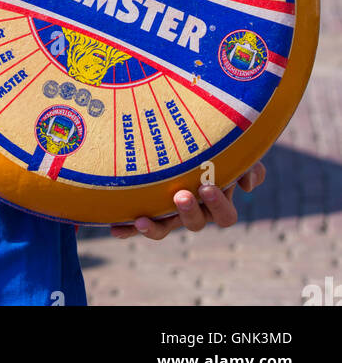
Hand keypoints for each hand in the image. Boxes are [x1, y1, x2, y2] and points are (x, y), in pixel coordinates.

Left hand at [109, 160, 265, 240]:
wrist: (186, 134)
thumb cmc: (215, 145)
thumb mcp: (235, 151)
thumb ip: (247, 164)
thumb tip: (248, 182)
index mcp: (217, 200)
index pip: (224, 215)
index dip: (218, 206)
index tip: (208, 187)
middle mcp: (195, 210)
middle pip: (196, 224)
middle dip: (189, 212)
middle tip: (181, 195)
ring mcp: (171, 211)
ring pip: (166, 228)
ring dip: (156, 227)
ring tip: (142, 219)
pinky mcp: (151, 208)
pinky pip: (140, 222)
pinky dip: (129, 228)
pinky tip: (115, 228)